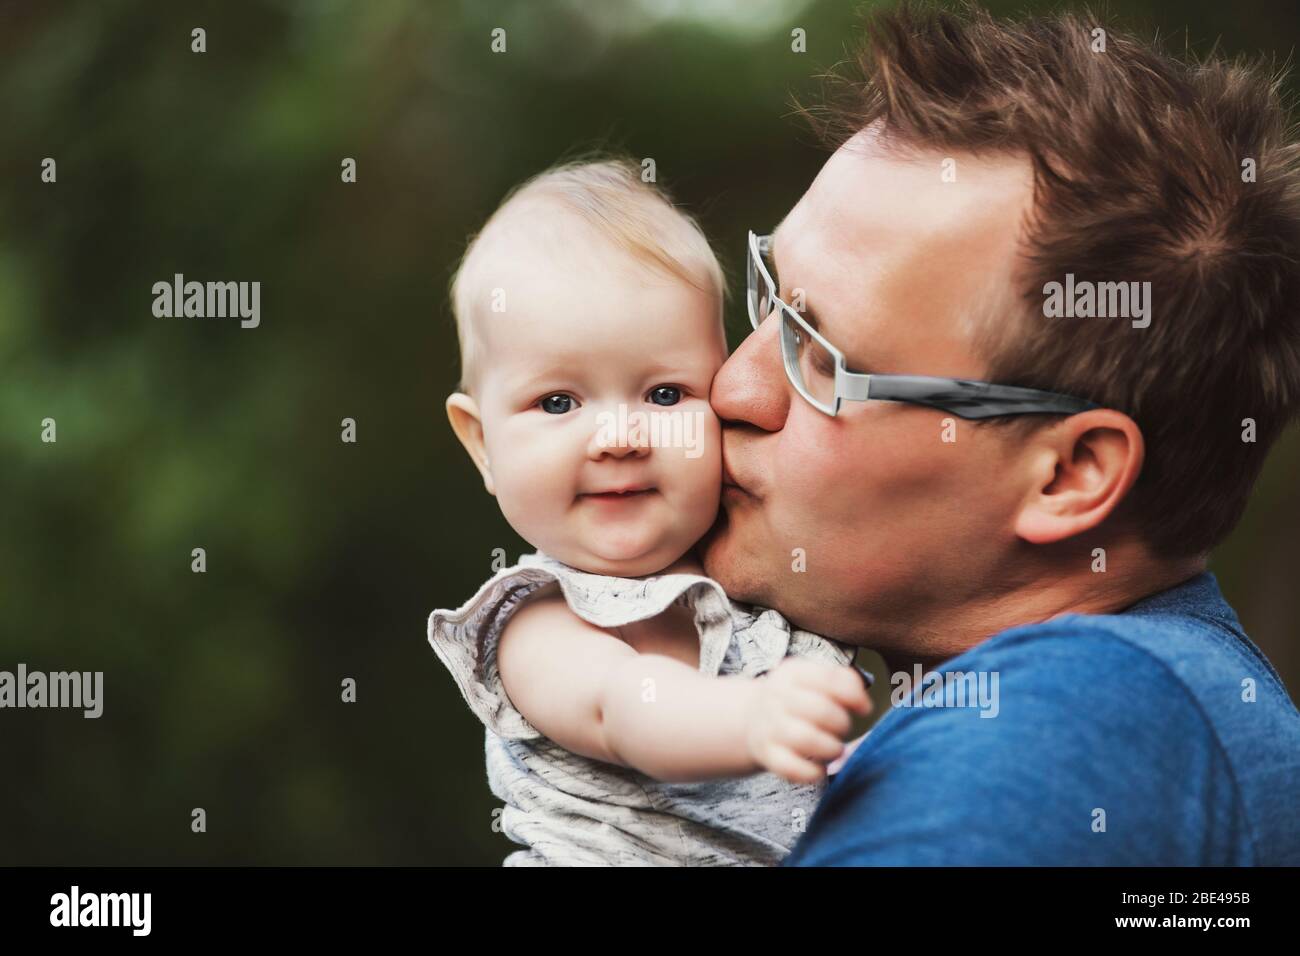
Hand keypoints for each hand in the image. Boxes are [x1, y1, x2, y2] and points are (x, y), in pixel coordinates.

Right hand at [744, 658, 871, 782]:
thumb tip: (864, 705)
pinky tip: (819, 769)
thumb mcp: (812, 678)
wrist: (752, 718)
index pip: (830, 679)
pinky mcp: (767, 754)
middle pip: (822, 710)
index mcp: (793, 673)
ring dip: (832, 748)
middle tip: (842, 729)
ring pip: (807, 739)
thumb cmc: (796, 699)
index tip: (864, 709)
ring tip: (835, 749)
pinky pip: (792, 768)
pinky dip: (812, 772)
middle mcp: (778, 696)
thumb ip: (843, 682)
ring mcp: (770, 726)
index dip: (855, 696)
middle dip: (842, 724)